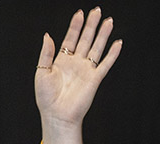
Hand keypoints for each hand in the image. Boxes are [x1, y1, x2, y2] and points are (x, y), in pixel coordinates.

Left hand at [35, 7, 122, 129]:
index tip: (80, 13)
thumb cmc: (46, 97)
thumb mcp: (41, 72)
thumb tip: (47, 36)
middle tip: (97, 11)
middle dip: (91, 25)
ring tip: (109, 21)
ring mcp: (86, 70)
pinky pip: (105, 63)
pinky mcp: (95, 79)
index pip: (70, 38)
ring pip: (97, 47)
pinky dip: (112, 53)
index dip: (75, 26)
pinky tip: (118, 43)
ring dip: (103, 34)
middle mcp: (75, 63)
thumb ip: (46, 53)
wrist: (57, 115)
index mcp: (61, 60)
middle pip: (85, 39)